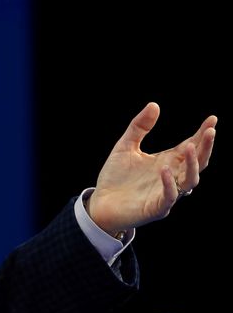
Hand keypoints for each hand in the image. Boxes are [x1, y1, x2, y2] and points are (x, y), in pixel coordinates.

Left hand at [88, 102, 216, 235]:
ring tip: (189, 146)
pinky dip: (169, 184)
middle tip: (210, 131)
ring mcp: (166, 193)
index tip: (212, 119)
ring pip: (189, 180)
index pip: (191, 146)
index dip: (202, 134)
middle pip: (197, 162)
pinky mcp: (156, 208)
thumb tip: (154, 104)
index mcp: (168, 162)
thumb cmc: (116, 177)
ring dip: (192, 164)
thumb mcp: (125, 146)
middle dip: (205, 147)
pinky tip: (165, 170)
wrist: (100, 203)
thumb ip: (139, 127)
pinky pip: (168, 197)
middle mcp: (172, 177)